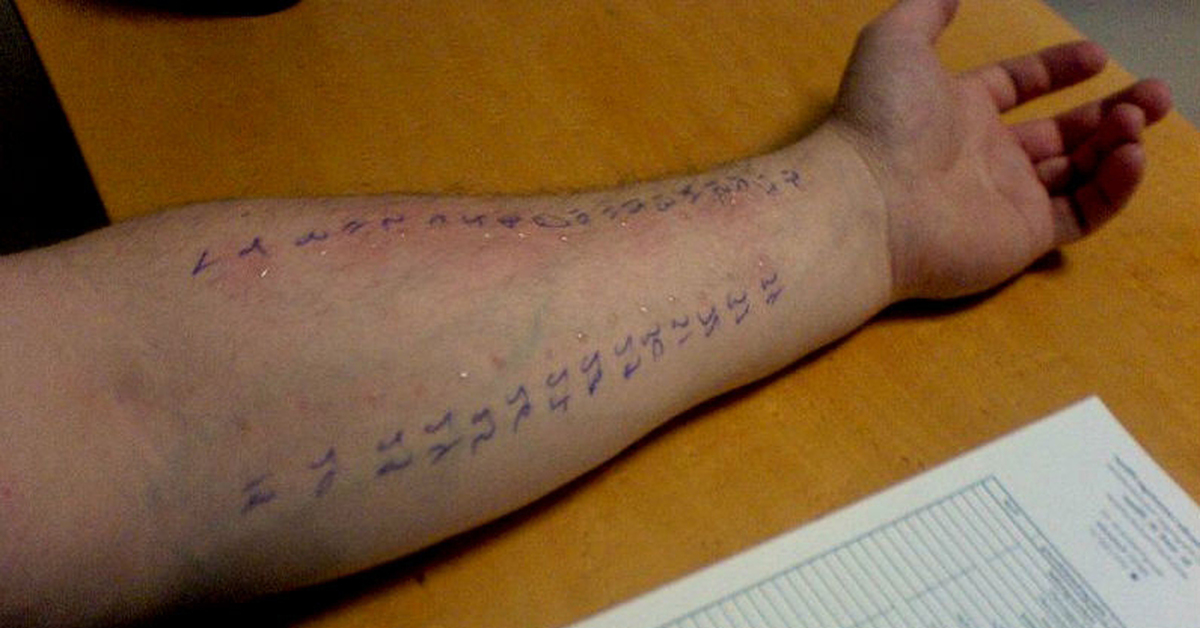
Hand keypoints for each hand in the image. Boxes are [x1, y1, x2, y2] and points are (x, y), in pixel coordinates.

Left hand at [829, 0, 1171, 299]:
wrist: (868, 202)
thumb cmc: (880, 120)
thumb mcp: (895, 43)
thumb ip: (927, 11)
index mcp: (958, 111)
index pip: (1016, 88)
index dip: (1056, 70)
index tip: (1096, 56)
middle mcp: (984, 156)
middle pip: (1060, 134)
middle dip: (1109, 112)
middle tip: (1155, 94)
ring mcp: (1006, 199)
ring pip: (1079, 171)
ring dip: (1116, 142)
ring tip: (1139, 116)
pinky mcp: (1024, 238)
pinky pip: (1083, 212)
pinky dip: (1114, 186)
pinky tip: (1130, 154)